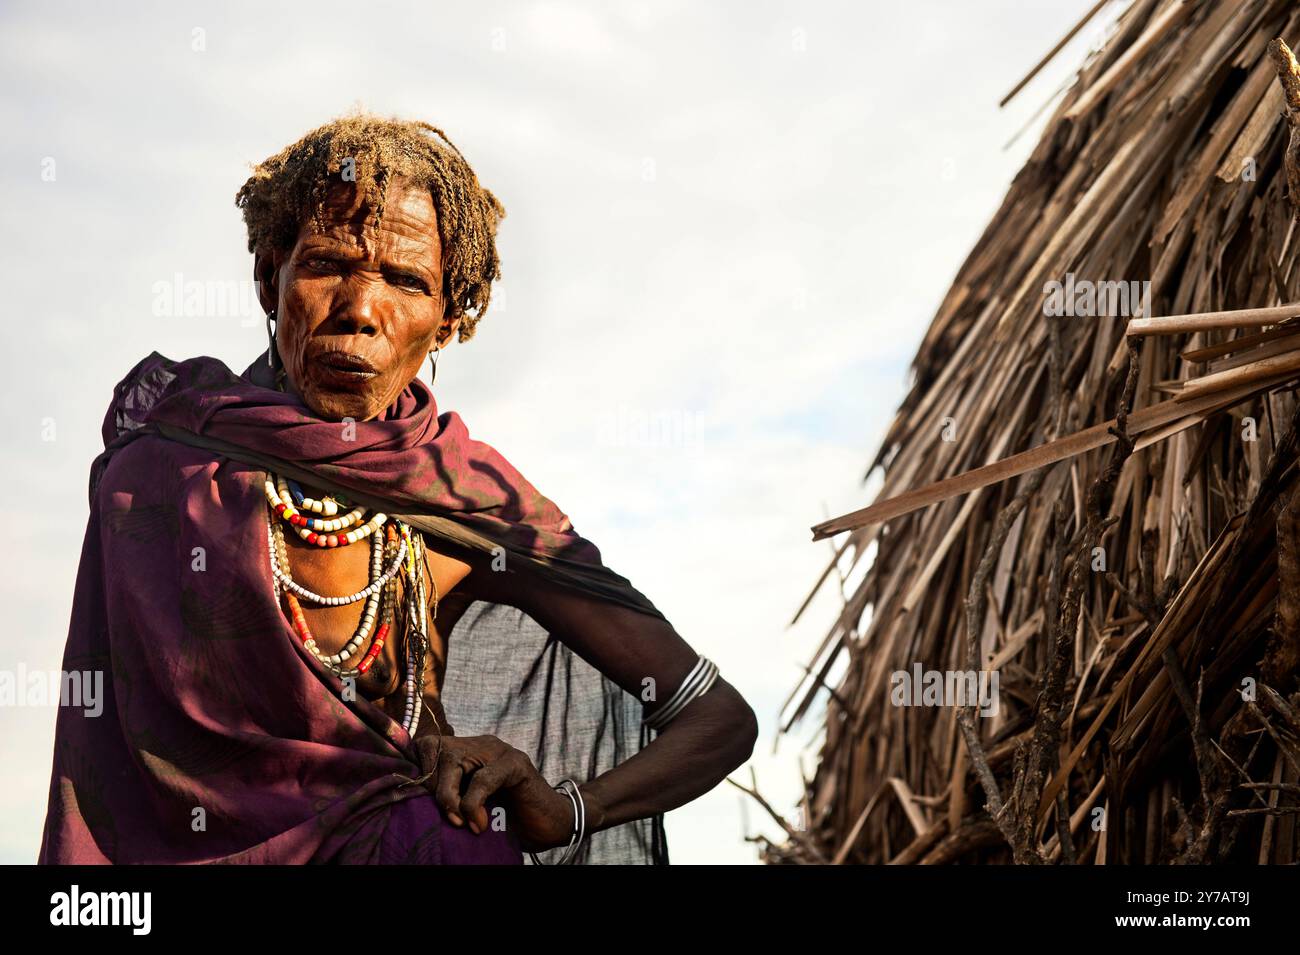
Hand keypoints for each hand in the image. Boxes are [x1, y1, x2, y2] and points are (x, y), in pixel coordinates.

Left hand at [413, 734, 575, 851]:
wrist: (549, 824)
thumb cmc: (506, 818)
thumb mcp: (467, 806)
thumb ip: (446, 795)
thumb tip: (410, 798)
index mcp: (467, 750)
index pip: (427, 746)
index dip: (420, 774)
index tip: (424, 806)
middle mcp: (481, 744)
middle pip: (436, 750)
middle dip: (433, 786)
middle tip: (449, 817)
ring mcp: (500, 750)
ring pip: (455, 760)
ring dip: (451, 796)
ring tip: (461, 822)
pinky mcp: (516, 764)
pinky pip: (482, 778)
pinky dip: (474, 804)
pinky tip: (480, 823)